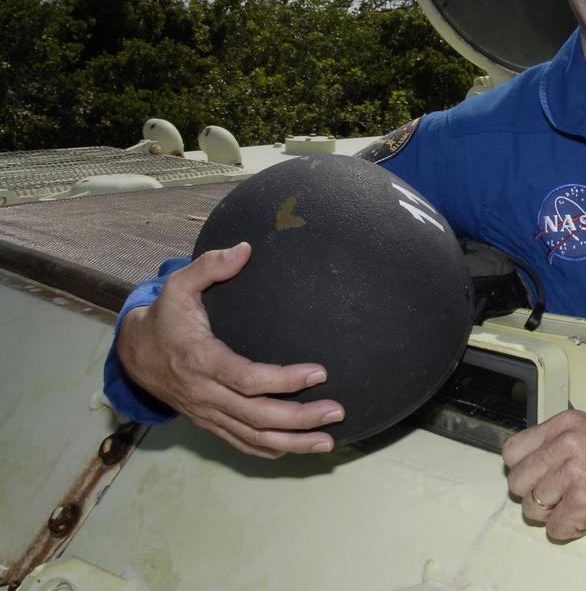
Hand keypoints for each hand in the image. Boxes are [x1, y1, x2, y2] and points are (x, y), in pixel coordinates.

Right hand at [116, 242, 344, 457]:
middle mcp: (205, 393)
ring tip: (328, 441)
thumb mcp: (177, 285)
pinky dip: (270, 450)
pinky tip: (299, 449)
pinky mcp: (209, 422)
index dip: (284, 380)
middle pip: (256, 416)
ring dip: (292, 443)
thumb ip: (208, 266)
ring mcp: (207, 413)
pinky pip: (240, 444)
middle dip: (299, 418)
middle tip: (337, 410)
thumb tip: (243, 249)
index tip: (320, 372)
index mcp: (200, 360)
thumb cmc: (164, 317)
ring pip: (251, 437)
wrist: (134, 354)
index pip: (246, 378)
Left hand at [502, 410, 585, 540]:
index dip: (522, 469)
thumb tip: (530, 465)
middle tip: (556, 498)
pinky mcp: (584, 504)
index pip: (512, 451)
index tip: (536, 477)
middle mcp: (566, 445)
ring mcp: (574, 475)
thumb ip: (560, 441)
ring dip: (552, 515)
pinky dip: (568, 530)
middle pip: (518, 482)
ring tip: (576, 508)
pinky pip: (554, 529)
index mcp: (565, 424)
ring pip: (532, 509)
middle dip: (533, 496)